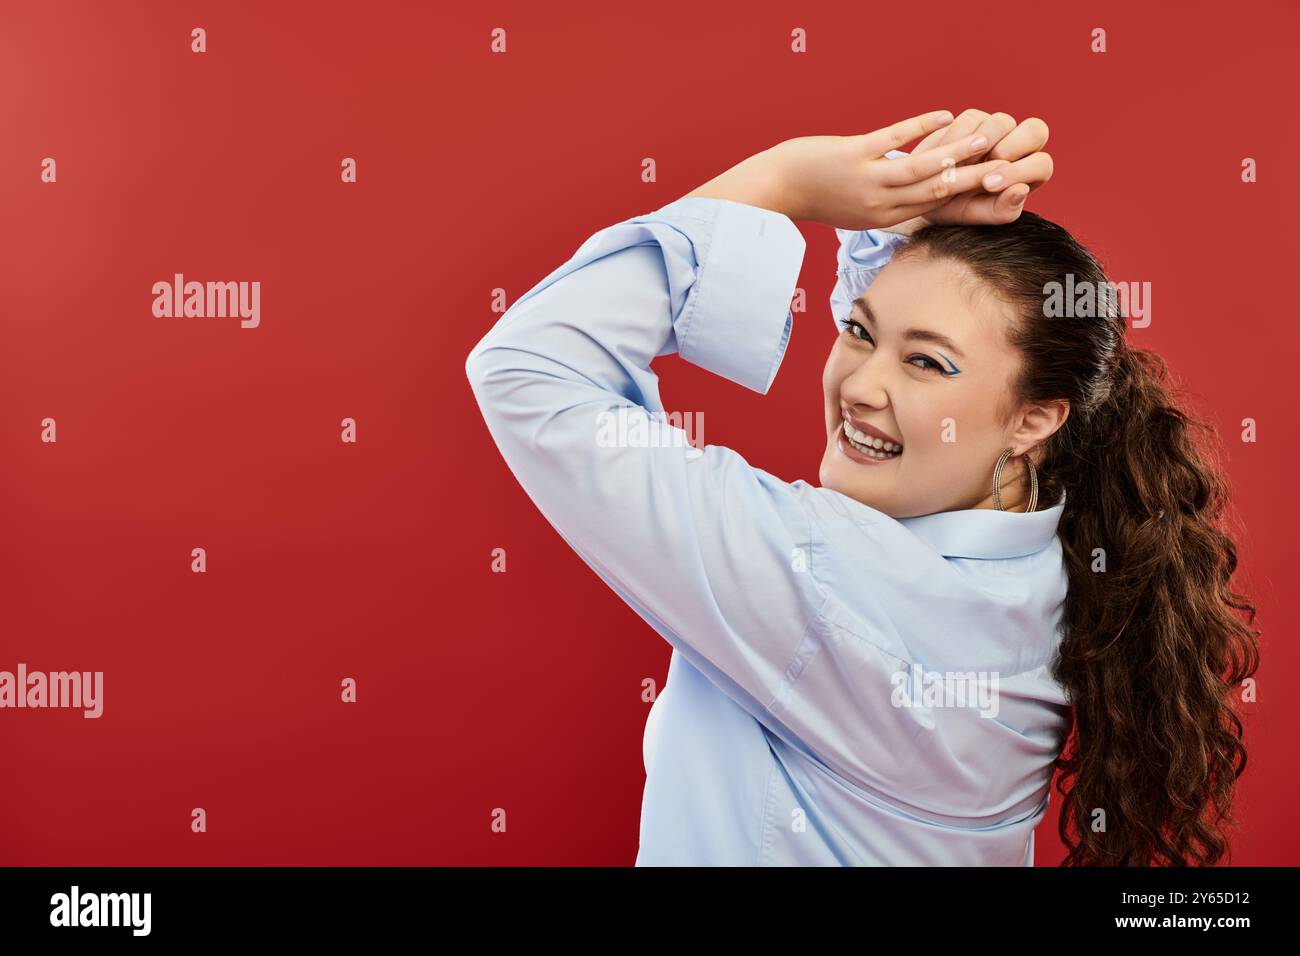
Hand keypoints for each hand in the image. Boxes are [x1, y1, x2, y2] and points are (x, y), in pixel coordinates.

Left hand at [684, 110, 1011, 230]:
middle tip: (1011, 167)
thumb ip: (887, 201)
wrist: (775, 189)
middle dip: (976, 180)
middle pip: (938, 192)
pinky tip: (945, 115)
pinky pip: (894, 140)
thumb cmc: (816, 195)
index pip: (936, 208)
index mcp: (885, 218)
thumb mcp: (856, 209)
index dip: (970, 199)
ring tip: (987, 139)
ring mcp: (868, 180)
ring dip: (957, 153)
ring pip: (922, 169)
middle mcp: (881, 204)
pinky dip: (921, 127)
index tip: (1002, 190)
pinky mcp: (853, 155)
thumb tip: (915, 190)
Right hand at [885, 110, 1052, 230]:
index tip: (988, 185)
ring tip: (957, 164)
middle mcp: (1018, 146)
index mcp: (1028, 174)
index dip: (1019, 171)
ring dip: (981, 142)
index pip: (1041, 164)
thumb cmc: (956, 207)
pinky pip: (972, 118)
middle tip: (985, 163)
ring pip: (1002, 121)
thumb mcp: (977, 214)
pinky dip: (957, 137)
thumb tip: (1021, 191)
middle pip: (1036, 130)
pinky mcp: (974, 118)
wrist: (922, 192)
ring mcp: (997, 129)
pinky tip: (944, 154)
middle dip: (1011, 147)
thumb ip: (1002, 209)